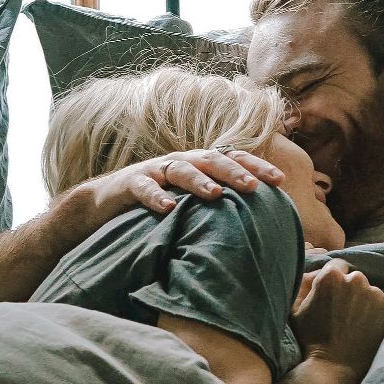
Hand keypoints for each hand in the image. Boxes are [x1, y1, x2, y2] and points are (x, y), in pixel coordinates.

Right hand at [85, 148, 284, 220]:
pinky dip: (156, 197)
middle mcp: (181, 162)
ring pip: (182, 170)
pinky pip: (145, 188)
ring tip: (216, 194)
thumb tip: (258, 224)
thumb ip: (217, 206)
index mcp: (199, 165)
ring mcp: (156, 170)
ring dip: (200, 181)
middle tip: (255, 187)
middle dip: (235, 172)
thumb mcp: (190, 203)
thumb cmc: (156, 205)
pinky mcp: (131, 183)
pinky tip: (168, 209)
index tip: (280, 181)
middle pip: (212, 160)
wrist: (104, 203)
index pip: (233, 159)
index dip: (256, 167)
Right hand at [290, 259, 383, 377]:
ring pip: (370, 292)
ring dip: (364, 302)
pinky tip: (367, 329)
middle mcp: (356, 279)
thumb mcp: (296, 310)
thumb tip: (315, 273)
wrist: (335, 368)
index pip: (337, 266)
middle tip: (343, 313)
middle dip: (350, 291)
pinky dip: (377, 314)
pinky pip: (383, 305)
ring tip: (355, 324)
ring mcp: (375, 293)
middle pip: (355, 279)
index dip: (334, 281)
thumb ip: (304, 283)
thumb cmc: (311, 340)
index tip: (333, 296)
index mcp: (331, 276)